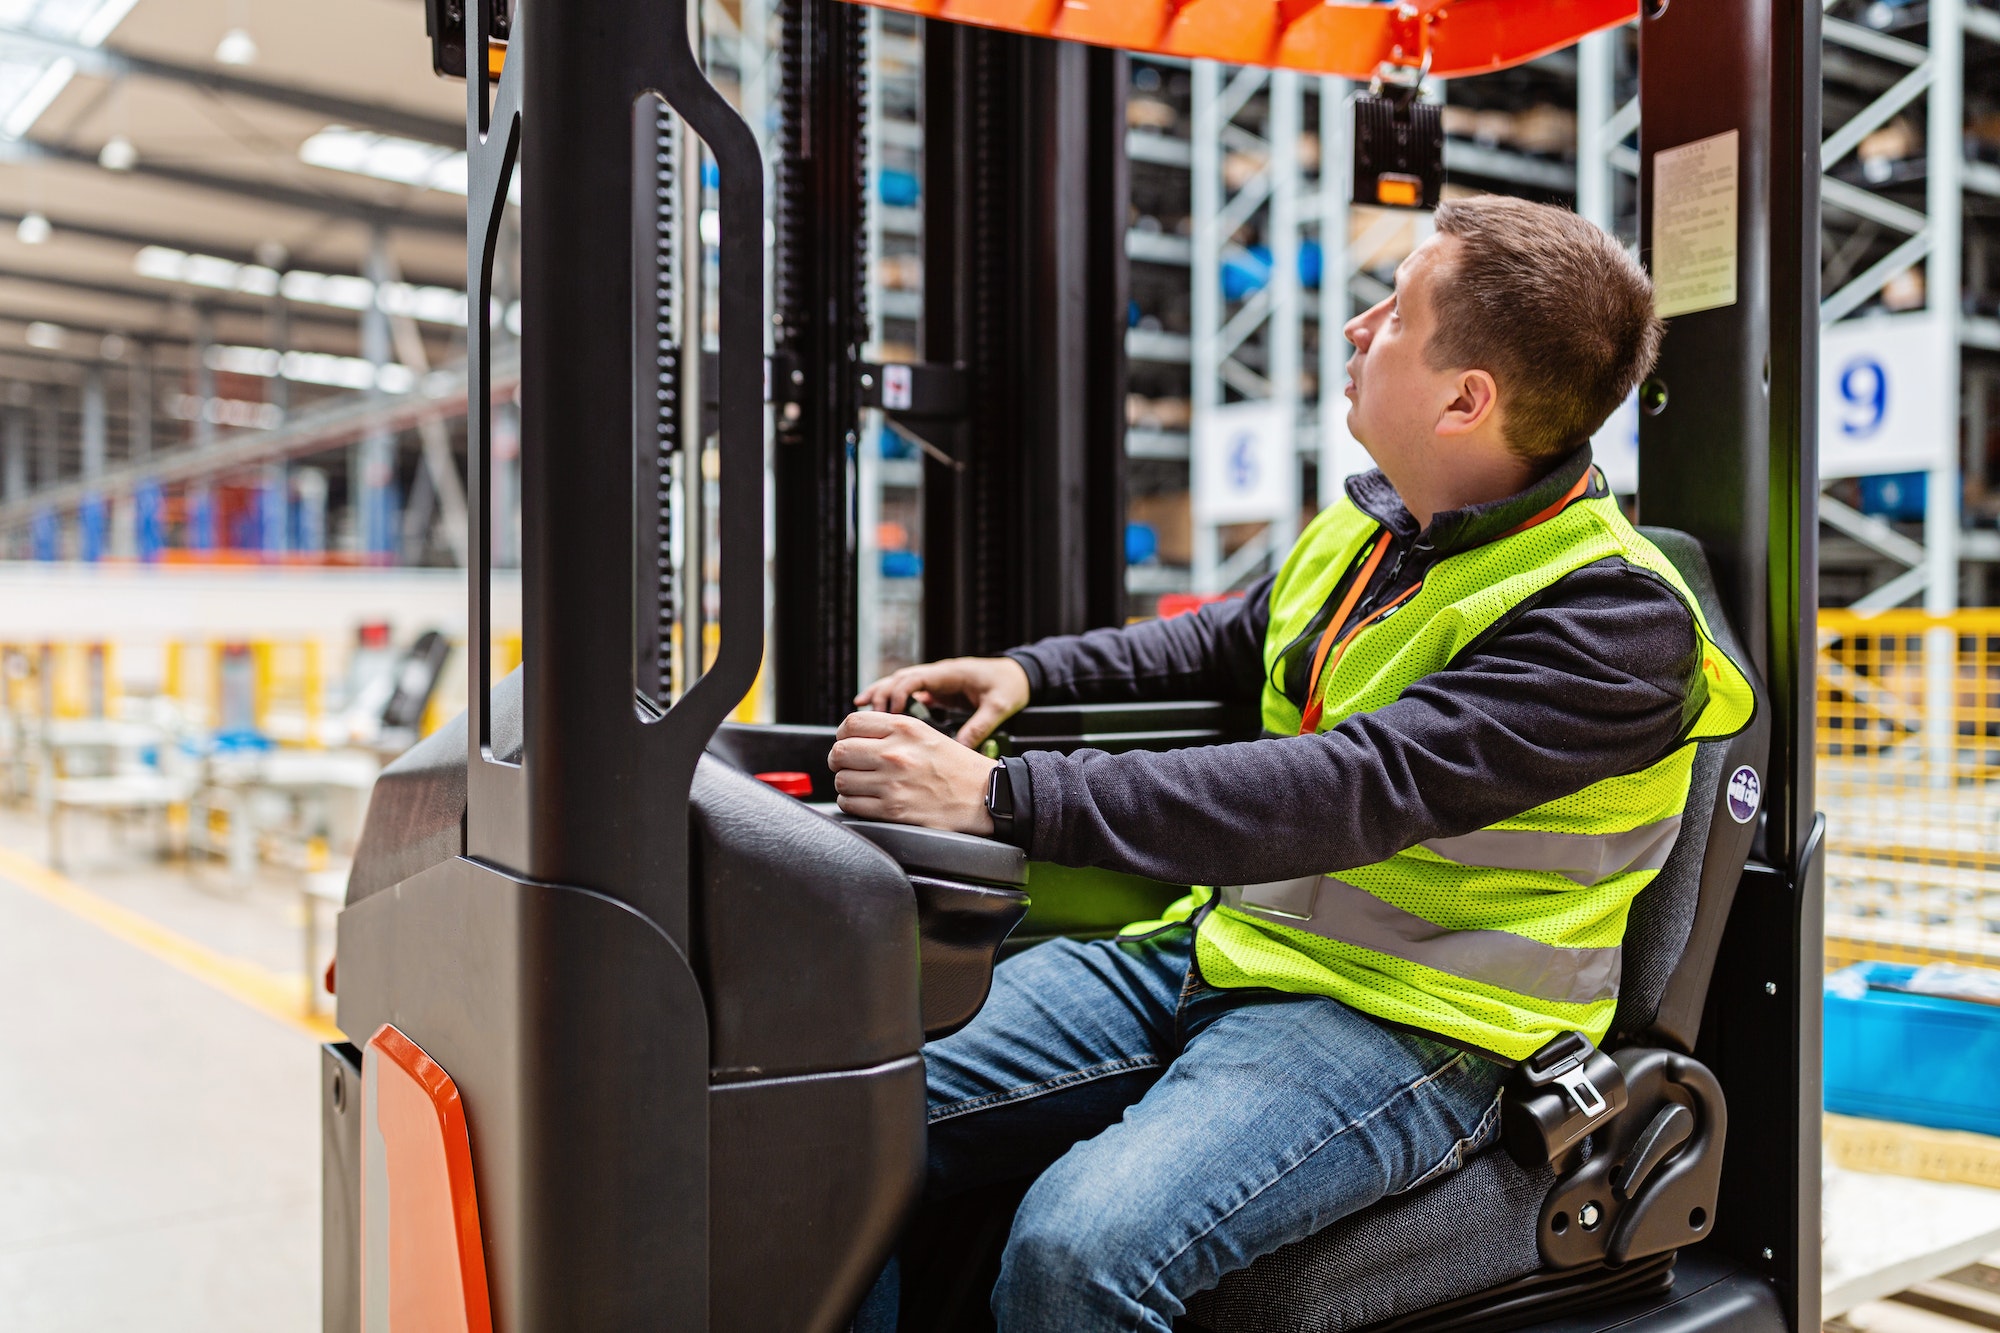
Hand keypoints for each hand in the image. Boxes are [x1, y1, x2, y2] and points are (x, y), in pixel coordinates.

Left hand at [829, 711, 997, 832]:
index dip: (843, 734)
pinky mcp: (892, 810)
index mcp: (904, 729)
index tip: (847, 742)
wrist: (984, 796)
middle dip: (839, 760)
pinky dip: (852, 803)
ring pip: (842, 781)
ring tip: (860, 784)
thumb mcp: (925, 733)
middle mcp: (895, 754)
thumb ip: (890, 731)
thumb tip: (853, 735)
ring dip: (846, 784)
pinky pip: (851, 804)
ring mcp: (892, 783)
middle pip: (840, 752)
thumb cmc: (956, 766)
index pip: (850, 724)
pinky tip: (865, 800)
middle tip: (848, 765)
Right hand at [854, 656, 1030, 747]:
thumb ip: (980, 725)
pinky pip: (908, 693)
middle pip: (898, 679)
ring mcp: (935, 681)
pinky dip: (892, 702)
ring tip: (858, 712)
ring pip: (899, 683)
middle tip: (862, 716)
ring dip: (880, 696)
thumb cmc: (1009, 685)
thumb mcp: (998, 706)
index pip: (913, 679)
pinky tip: (879, 715)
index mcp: (949, 674)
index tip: (891, 716)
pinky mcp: (937, 690)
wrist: (1018, 674)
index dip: (897, 695)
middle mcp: (938, 674)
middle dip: (879, 695)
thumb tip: (962, 747)